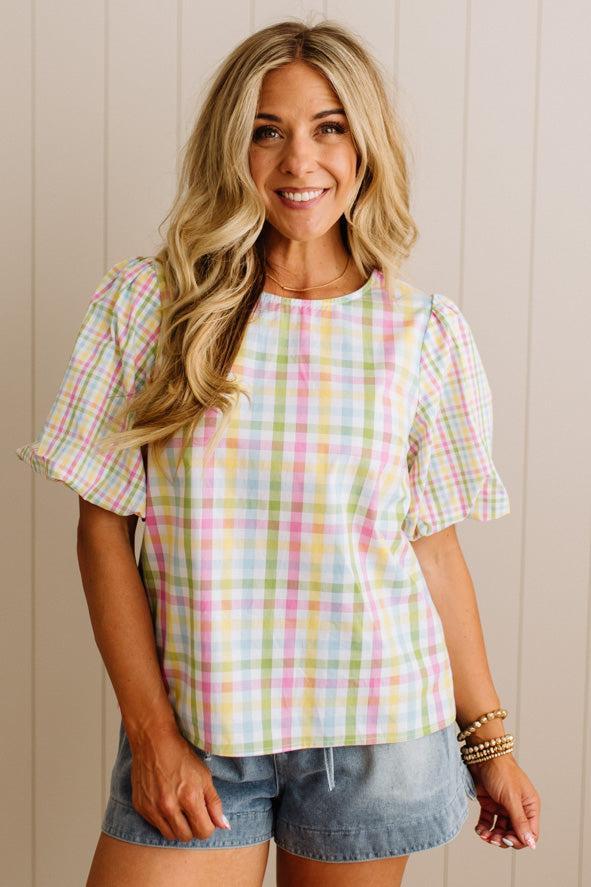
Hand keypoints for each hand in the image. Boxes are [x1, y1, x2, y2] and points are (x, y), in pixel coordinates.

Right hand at [127, 724, 230, 841]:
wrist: (153, 742)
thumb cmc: (181, 756)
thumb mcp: (204, 776)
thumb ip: (214, 804)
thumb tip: (223, 826)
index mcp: (189, 798)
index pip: (204, 831)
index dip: (208, 826)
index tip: (206, 817)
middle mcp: (169, 806)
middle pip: (186, 837)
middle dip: (193, 828)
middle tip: (193, 813)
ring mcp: (152, 808)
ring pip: (170, 836)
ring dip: (178, 828)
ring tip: (180, 811)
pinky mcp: (140, 807)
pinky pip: (155, 826)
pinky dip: (164, 820)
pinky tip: (166, 804)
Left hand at [469, 755, 540, 849]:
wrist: (482, 754)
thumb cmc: (501, 770)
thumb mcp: (511, 798)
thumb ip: (520, 821)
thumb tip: (531, 844)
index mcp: (530, 806)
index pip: (530, 833)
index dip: (519, 841)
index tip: (507, 839)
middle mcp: (518, 807)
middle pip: (514, 834)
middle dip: (503, 839)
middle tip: (492, 839)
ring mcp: (503, 806)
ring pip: (500, 830)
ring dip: (492, 836)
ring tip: (484, 835)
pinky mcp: (489, 803)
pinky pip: (488, 822)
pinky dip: (484, 828)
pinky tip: (479, 829)